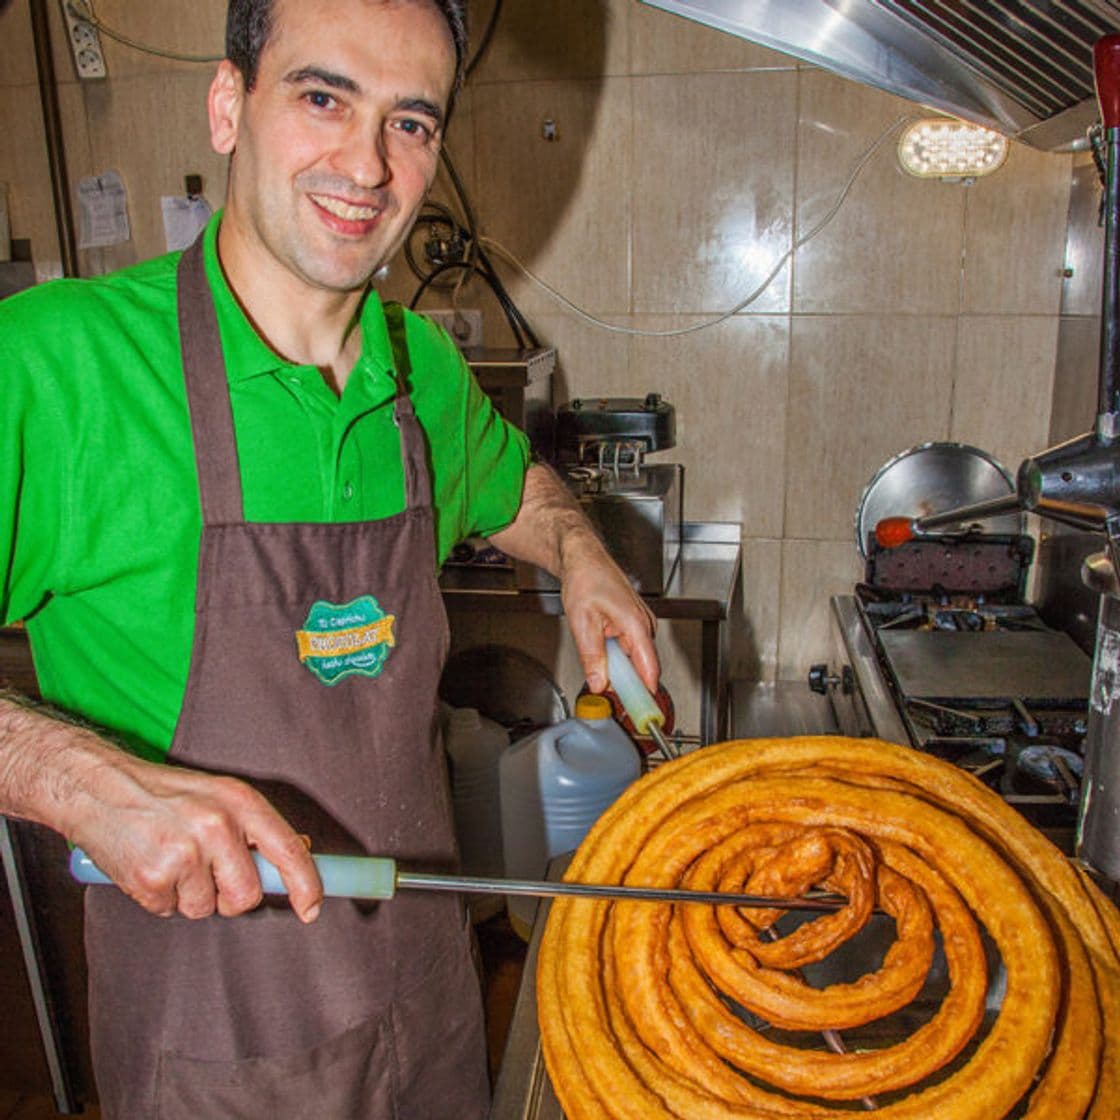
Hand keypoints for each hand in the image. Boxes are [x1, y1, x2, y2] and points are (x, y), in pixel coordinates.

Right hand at [0, 695, 320, 920]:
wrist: (97, 789)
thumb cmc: (162, 793)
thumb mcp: (218, 794)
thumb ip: (255, 825)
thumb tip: (297, 850)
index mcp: (240, 801)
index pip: (287, 850)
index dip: (305, 885)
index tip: (311, 908)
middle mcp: (216, 826)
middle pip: (247, 895)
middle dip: (231, 896)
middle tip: (208, 873)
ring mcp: (184, 854)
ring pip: (207, 908)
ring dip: (192, 896)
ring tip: (172, 861)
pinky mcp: (152, 879)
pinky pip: (172, 911)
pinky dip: (163, 898)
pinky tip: (151, 867)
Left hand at [559, 530, 658, 694]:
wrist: (583, 559)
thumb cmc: (586, 579)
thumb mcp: (582, 623)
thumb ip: (592, 658)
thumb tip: (599, 684)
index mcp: (636, 625)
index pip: (650, 670)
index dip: (645, 694)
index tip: (641, 713)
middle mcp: (644, 625)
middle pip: (642, 668)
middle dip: (624, 681)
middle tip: (603, 686)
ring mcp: (641, 624)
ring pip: (634, 659)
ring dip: (618, 666)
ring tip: (595, 651)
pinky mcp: (634, 624)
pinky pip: (630, 649)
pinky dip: (616, 655)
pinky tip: (600, 644)